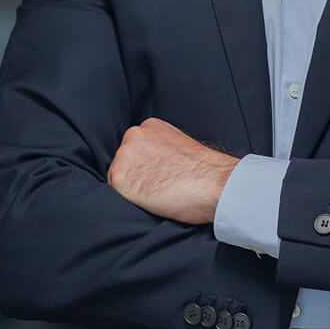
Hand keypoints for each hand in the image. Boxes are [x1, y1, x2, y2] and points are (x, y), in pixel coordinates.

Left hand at [106, 118, 238, 224]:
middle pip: (123, 163)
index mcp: (150, 126)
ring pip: (118, 179)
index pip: (135, 151)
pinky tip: (150, 202)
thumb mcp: (180, 146)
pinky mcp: (119, 178)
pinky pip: (115, 196)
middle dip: (135, 177)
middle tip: (158, 188)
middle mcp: (133, 135)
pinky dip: (129, 202)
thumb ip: (161, 148)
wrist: (214, 182)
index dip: (145, 169)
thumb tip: (153, 162)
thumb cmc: (204, 171)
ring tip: (157, 195)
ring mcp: (124, 155)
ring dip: (131, 190)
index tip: (159, 177)